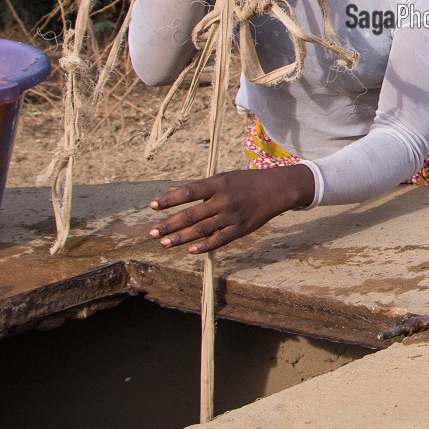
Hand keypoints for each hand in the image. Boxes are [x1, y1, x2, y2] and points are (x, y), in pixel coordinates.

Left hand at [149, 164, 314, 253]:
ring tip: (164, 243)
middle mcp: (223, 200)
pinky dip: (204, 246)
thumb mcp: (222, 178)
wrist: (276, 189)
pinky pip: (220, 240)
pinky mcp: (241, 229)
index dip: (169, 199)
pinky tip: (190, 250)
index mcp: (217, 184)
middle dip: (169, 224)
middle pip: (191, 215)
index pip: (188, 192)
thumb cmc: (245, 182)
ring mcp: (232, 216)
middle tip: (152, 232)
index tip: (153, 205)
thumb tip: (171, 192)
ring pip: (201, 230)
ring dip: (181, 238)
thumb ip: (198, 188)